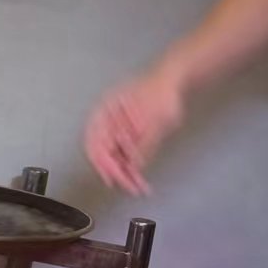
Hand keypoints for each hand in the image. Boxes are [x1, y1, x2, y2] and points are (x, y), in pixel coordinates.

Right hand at [84, 72, 184, 194]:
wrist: (172, 80)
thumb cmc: (160, 93)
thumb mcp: (155, 117)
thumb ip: (145, 140)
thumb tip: (135, 163)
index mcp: (104, 113)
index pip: (96, 144)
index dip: (104, 164)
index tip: (113, 179)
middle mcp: (106, 122)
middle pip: (105, 153)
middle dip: (118, 173)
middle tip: (131, 188)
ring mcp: (117, 129)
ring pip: (116, 156)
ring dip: (126, 172)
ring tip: (139, 188)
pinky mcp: (129, 134)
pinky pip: (127, 153)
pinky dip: (133, 165)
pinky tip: (140, 177)